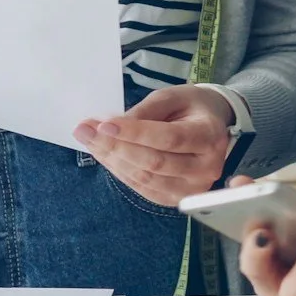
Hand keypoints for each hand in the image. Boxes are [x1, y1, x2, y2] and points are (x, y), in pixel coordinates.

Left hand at [74, 84, 233, 206]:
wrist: (211, 127)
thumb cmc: (190, 107)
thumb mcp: (171, 97)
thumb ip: (145, 112)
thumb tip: (111, 128)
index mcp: (210, 136)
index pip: (169, 139)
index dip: (135, 134)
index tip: (103, 125)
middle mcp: (205, 168)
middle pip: (154, 162)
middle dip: (115, 146)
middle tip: (85, 130)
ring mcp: (192, 188)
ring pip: (144, 178)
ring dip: (112, 159)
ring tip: (89, 140)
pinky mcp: (175, 198)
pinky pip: (142, 188)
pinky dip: (120, 171)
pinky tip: (104, 155)